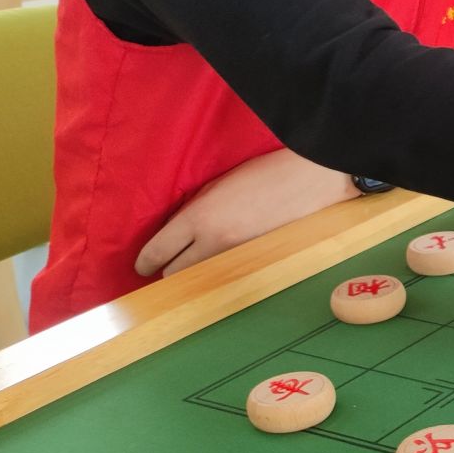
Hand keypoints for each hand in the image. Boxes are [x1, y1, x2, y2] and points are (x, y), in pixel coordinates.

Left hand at [136, 148, 357, 277]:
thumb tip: (176, 232)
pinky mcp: (258, 262)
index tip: (141, 266)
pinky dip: (220, 273)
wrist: (312, 178)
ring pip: (201, 280)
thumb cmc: (265, 172)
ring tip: (196, 266)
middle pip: (175, 274)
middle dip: (170, 270)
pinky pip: (227, 275)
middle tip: (170, 264)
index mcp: (199, 217)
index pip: (158, 251)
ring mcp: (238, 256)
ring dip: (195, 275)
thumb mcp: (218, 185)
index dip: (144, 263)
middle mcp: (214, 242)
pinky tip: (222, 265)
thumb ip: (194, 209)